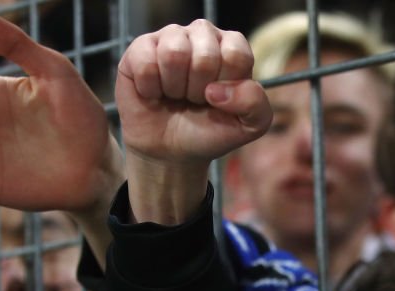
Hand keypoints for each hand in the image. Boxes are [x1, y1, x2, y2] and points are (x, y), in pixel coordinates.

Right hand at [116, 20, 271, 222]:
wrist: (172, 151)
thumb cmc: (211, 131)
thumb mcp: (249, 126)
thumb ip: (255, 104)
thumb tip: (218, 90)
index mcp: (233, 48)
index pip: (236, 55)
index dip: (226, 87)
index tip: (218, 100)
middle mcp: (203, 35)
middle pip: (205, 56)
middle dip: (199, 90)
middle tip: (194, 100)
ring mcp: (170, 38)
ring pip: (174, 53)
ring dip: (175, 88)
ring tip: (175, 95)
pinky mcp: (140, 48)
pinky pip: (146, 62)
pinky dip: (150, 89)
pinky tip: (153, 93)